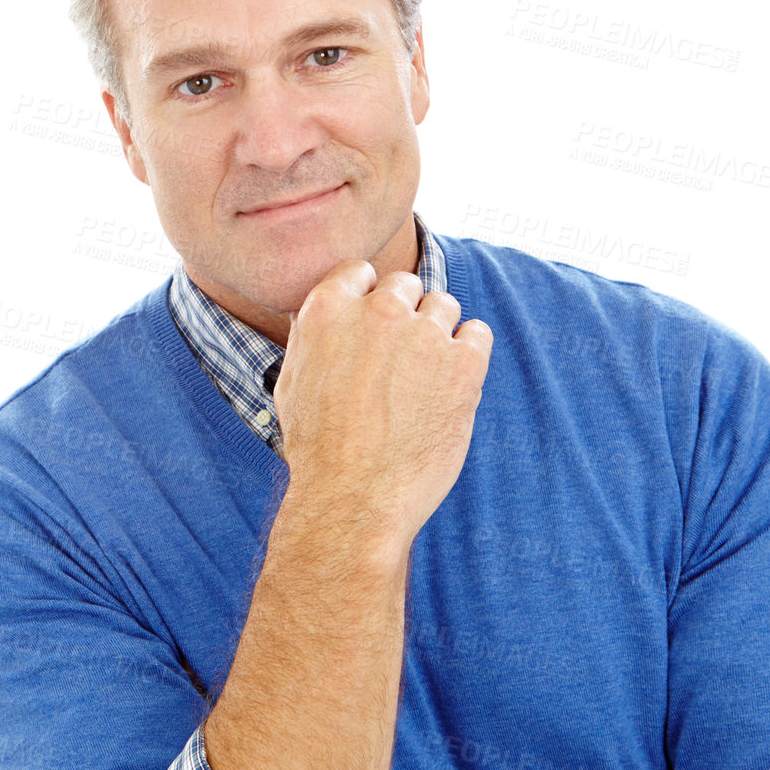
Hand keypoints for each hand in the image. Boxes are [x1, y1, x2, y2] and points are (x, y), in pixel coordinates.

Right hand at [273, 259, 492, 549]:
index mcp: (327, 309)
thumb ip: (312, 338)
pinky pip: (477, 333)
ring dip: (437, 332)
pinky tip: (452, 381)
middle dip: (402, 315)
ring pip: (443, 305)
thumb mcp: (292, 383)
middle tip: (399, 360)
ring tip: (424, 377)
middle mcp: (377, 311)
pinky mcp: (464, 363)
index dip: (366, 297)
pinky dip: (468, 351)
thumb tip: (326, 315)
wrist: (355, 498)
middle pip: (404, 286)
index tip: (371, 326)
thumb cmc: (318, 450)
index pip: (360, 271)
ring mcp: (424, 334)